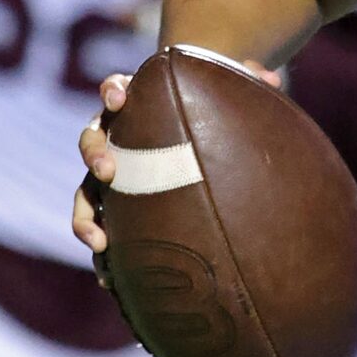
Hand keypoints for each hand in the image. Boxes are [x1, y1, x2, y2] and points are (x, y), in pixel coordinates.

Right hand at [71, 57, 281, 270]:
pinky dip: (102, 251)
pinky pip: (101, 228)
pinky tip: (110, 278)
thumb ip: (245, 80)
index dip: (112, 90)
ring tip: (97, 240)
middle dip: (94, 153)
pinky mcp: (115, 205)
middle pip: (91, 139)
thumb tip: (271, 78)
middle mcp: (115, 137)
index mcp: (136, 103)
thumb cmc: (210, 108)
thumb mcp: (227, 92)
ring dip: (85, 215)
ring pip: (85, 191)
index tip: (118, 99)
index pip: (114, 88)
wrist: (196, 134)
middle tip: (107, 169)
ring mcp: (112, 174)